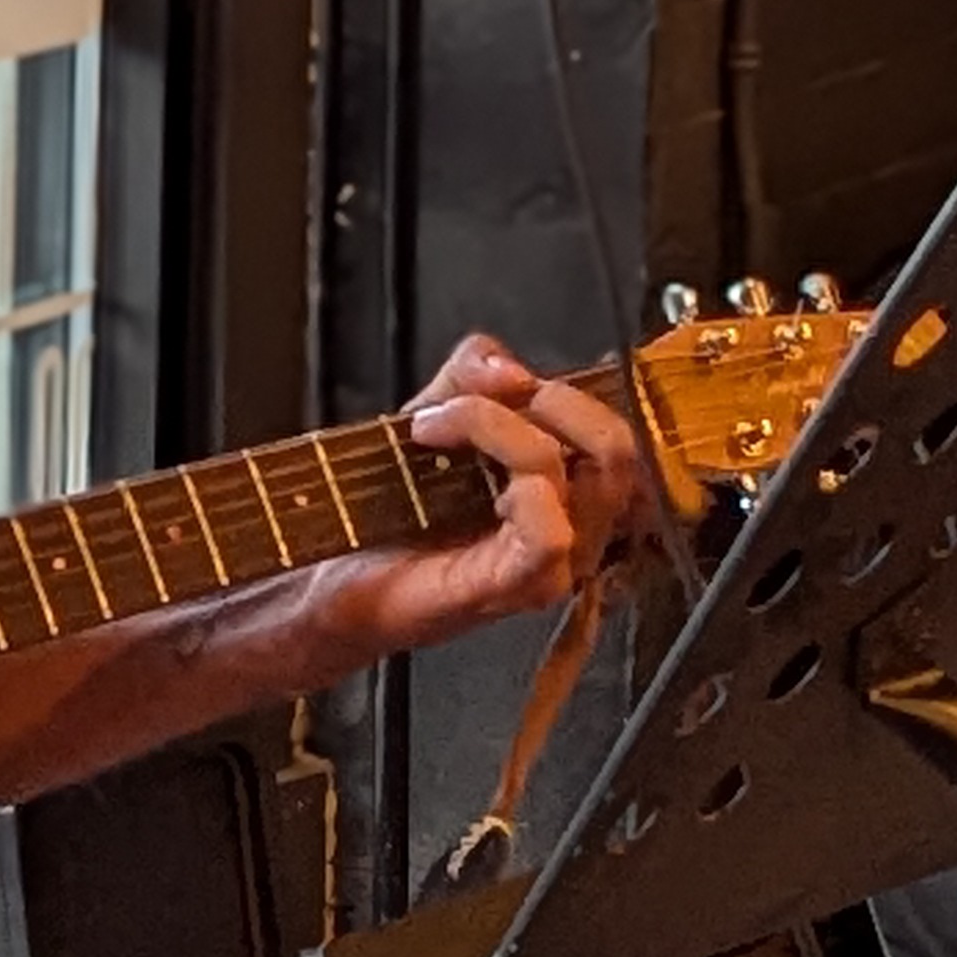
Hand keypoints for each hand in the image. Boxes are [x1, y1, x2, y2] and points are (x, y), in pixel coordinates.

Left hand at [314, 334, 652, 662]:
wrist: (338, 573)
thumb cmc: (394, 506)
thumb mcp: (435, 408)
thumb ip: (475, 370)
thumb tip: (512, 368)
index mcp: (568, 478)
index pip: (610, 420)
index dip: (561, 386)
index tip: (495, 378)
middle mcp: (576, 521)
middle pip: (617, 447)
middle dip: (550, 400)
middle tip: (471, 399)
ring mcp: (556, 560)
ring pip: (586, 476)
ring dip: (501, 427)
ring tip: (429, 428)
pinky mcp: (520, 588)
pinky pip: (551, 533)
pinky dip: (516, 486)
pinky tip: (455, 479)